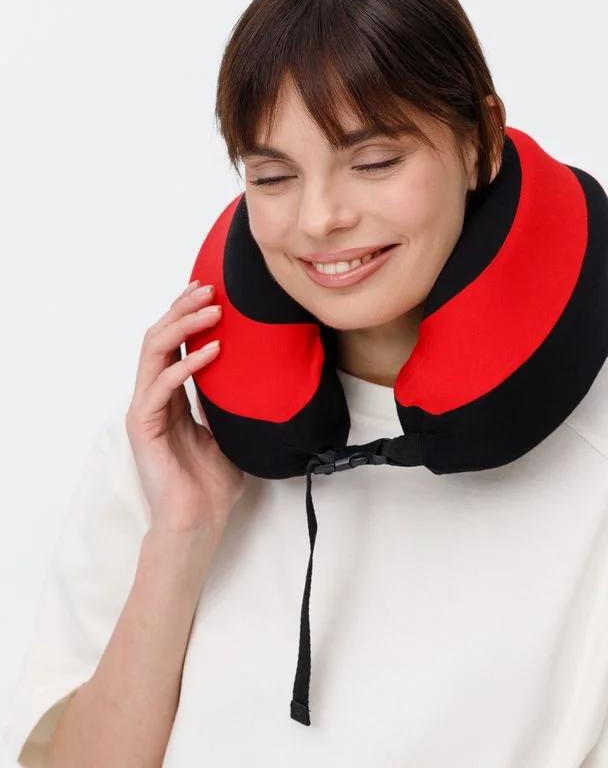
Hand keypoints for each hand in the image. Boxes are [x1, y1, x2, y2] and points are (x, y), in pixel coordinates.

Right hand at [125, 281, 244, 539]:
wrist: (199, 519)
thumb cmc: (213, 478)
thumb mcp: (232, 425)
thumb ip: (234, 396)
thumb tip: (264, 367)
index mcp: (171, 392)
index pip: (172, 340)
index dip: (186, 311)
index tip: (210, 288)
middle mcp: (154, 394)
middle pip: (159, 334)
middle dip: (183, 307)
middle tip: (210, 287)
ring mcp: (147, 407)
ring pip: (154, 349)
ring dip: (182, 324)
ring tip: (211, 310)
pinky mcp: (144, 425)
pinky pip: (162, 385)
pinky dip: (186, 363)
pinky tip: (212, 351)